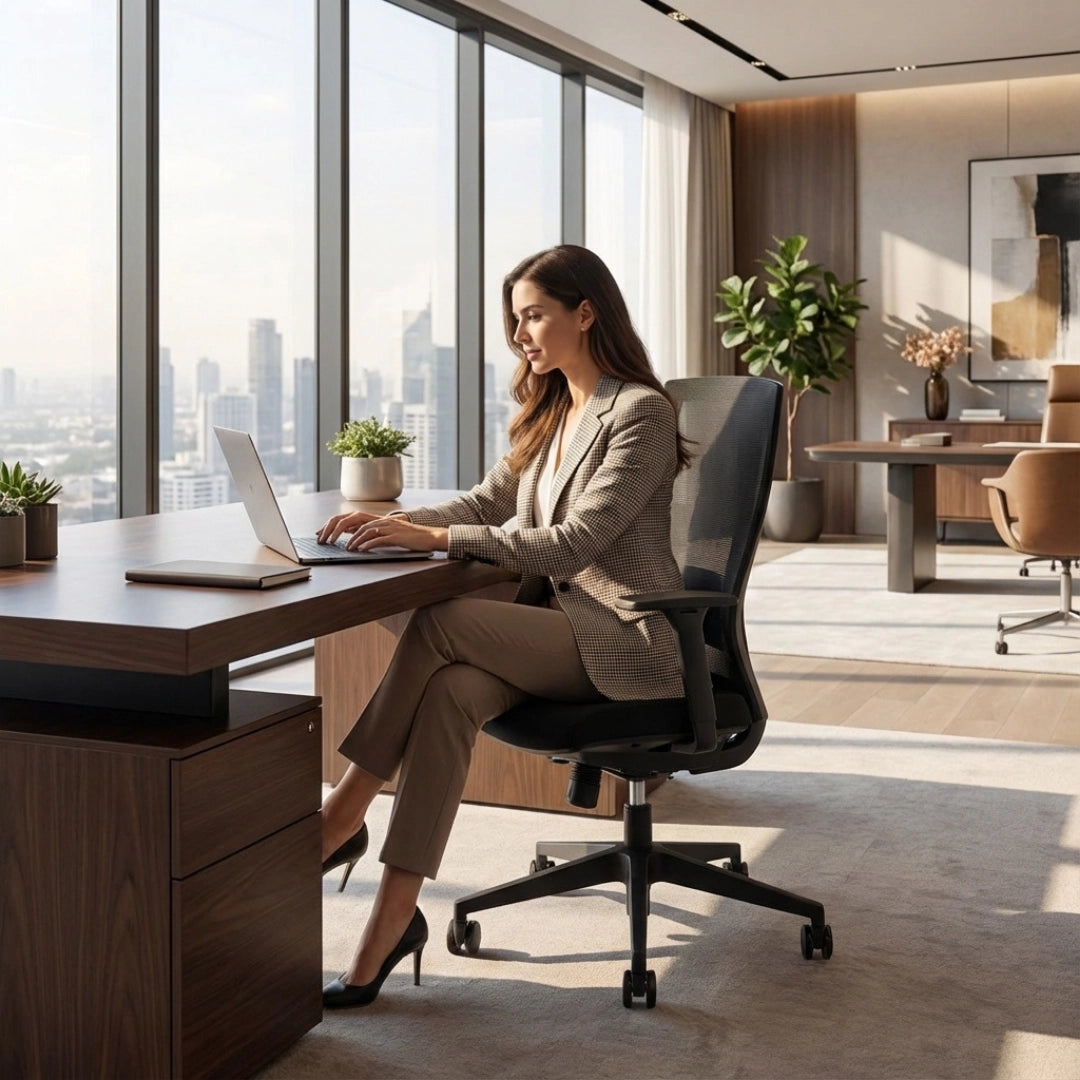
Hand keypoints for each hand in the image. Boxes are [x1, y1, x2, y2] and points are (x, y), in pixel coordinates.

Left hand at [317, 511, 447, 552]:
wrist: (429, 537)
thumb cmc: (408, 538)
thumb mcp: (387, 533)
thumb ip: (371, 533)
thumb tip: (354, 537)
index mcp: (376, 519)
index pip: (349, 517)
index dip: (333, 524)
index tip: (322, 533)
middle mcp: (380, 520)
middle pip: (353, 520)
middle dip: (337, 530)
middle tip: (326, 540)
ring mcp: (389, 527)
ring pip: (365, 530)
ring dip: (353, 539)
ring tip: (345, 548)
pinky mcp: (396, 535)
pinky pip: (379, 538)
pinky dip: (368, 544)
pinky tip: (361, 550)